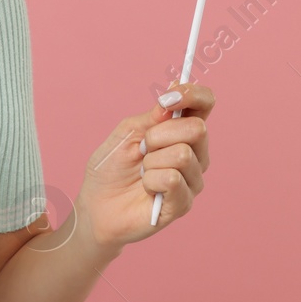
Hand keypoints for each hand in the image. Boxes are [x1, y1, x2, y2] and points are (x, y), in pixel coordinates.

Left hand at [76, 81, 214, 248]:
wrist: (96, 206)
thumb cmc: (111, 169)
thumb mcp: (126, 133)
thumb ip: (151, 117)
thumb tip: (173, 101)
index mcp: (182, 131)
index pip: (204, 103)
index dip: (192, 95)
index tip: (168, 98)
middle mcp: (196, 154)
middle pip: (197, 129)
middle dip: (158, 135)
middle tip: (142, 149)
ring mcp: (193, 179)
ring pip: (183, 154)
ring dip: (151, 161)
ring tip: (142, 172)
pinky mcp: (184, 203)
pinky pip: (173, 179)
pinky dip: (151, 181)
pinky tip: (147, 189)